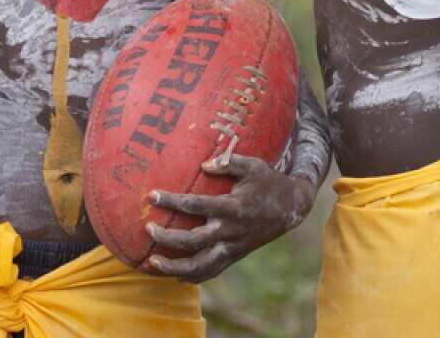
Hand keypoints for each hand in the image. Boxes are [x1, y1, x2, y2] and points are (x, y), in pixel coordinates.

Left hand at [145, 154, 315, 282]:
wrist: (292, 208)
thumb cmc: (269, 182)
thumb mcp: (253, 166)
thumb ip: (228, 162)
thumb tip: (203, 164)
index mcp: (232, 207)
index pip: (195, 205)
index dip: (171, 201)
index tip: (152, 195)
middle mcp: (230, 231)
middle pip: (192, 241)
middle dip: (166, 238)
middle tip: (148, 229)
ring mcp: (232, 247)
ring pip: (199, 265)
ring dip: (174, 267)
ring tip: (152, 263)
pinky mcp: (235, 256)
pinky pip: (211, 272)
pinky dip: (192, 276)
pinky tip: (175, 275)